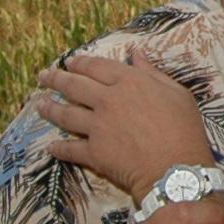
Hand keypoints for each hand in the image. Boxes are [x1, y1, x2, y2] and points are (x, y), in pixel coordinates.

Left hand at [36, 50, 212, 197]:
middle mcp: (108, 100)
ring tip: (39, 104)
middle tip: (42, 76)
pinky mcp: (94, 152)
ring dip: (50, 108)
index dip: (80, 63)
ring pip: (66, 114)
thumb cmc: (184, 130)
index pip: (97, 67)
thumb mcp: (177, 94)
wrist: (176, 169)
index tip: (69, 62)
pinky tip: (51, 147)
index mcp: (129, 82)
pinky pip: (70, 149)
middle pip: (74, 86)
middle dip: (55, 79)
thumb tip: (136, 54)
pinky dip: (59, 148)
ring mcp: (98, 126)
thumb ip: (153, 73)